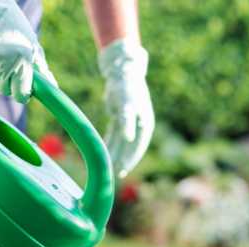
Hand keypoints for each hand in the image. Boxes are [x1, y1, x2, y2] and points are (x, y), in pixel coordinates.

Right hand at [0, 0, 56, 102]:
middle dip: (9, 81)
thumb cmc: (13, 26)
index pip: (20, 96)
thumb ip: (42, 69)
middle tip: (8, 61)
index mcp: (21, 63)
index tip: (22, 86)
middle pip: (6, 90)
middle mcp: (3, 67)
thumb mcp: (32, 45)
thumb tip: (53, 87)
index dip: (22, 92)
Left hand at [99, 39, 154, 177]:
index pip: (138, 146)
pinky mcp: (120, 119)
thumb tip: (129, 139)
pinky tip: (104, 154)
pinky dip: (110, 145)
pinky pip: (114, 136)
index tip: (123, 169)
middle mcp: (138, 125)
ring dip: (115, 154)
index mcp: (144, 124)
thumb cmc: (127, 86)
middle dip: (123, 160)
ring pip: (121, 143)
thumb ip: (127, 121)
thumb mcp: (127, 104)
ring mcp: (130, 123)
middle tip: (115, 174)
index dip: (131, 159)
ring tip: (108, 168)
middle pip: (130, 147)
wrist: (124, 71)